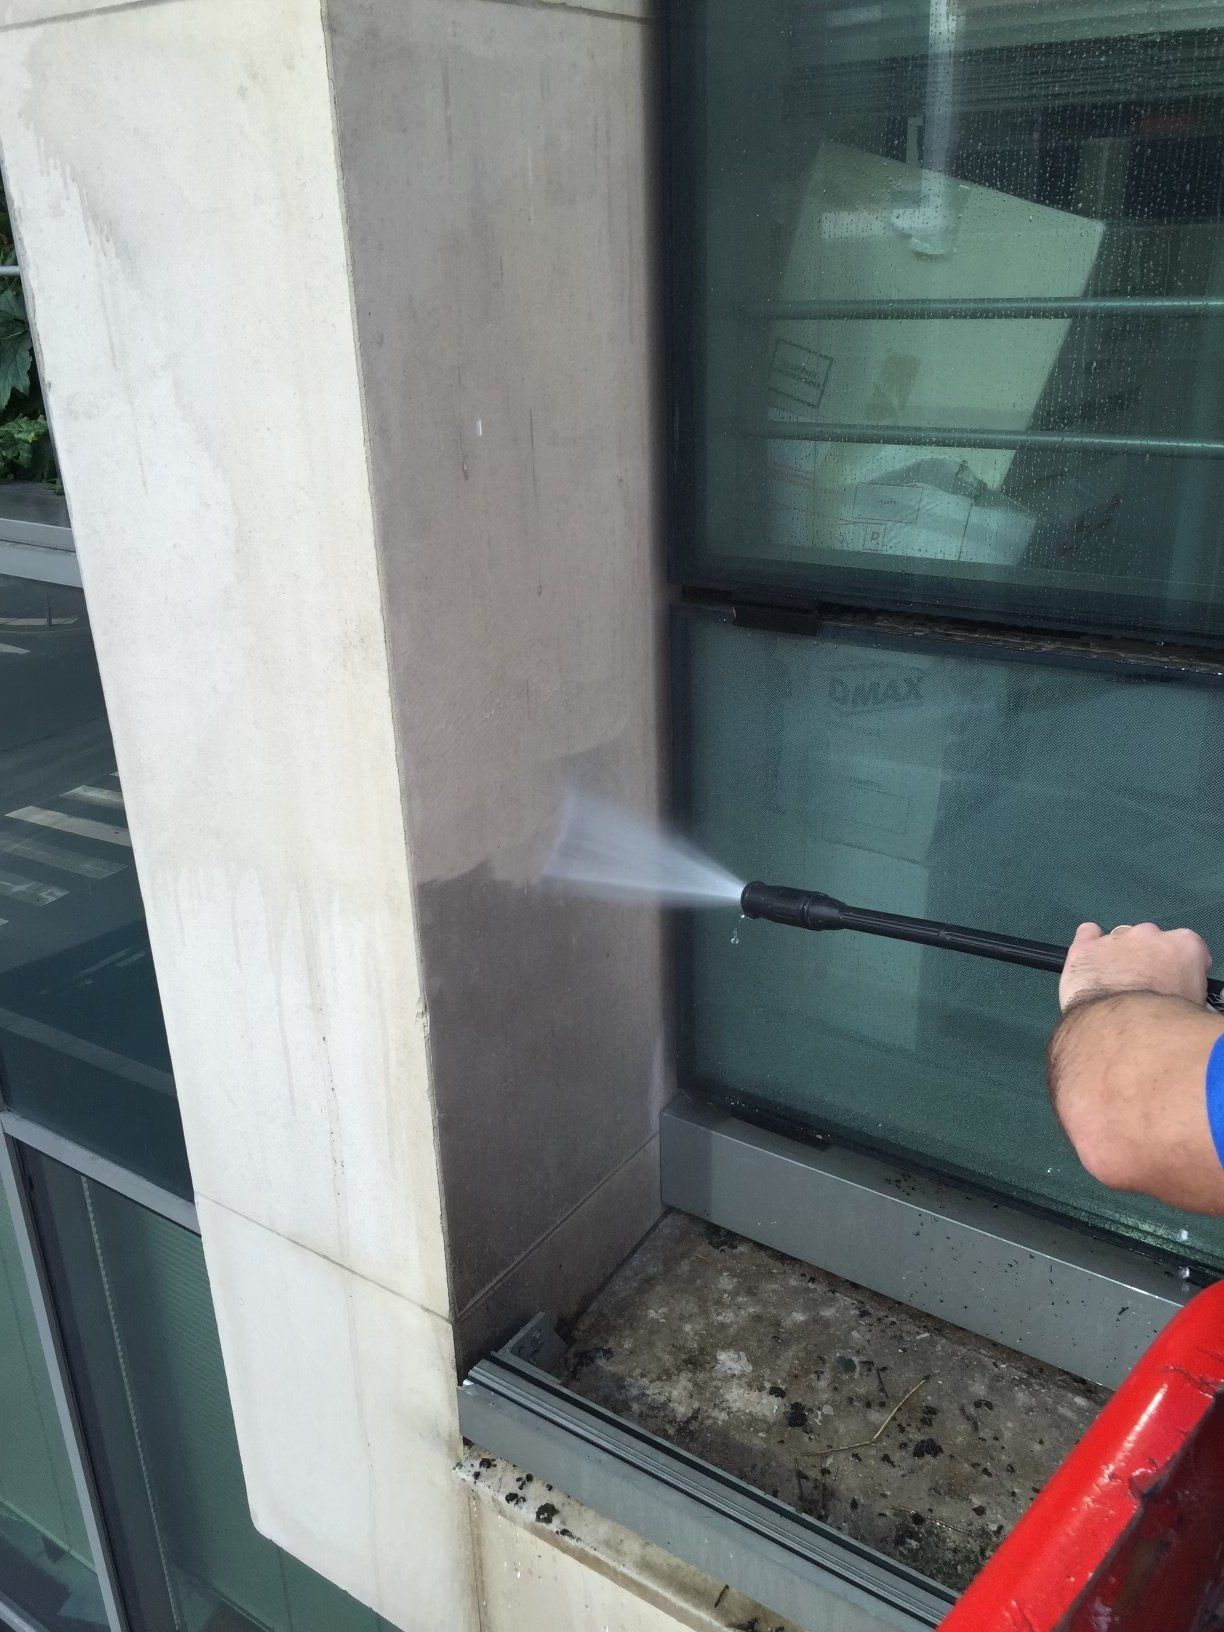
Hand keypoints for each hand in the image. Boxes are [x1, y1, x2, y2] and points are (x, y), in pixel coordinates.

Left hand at [1059, 921, 1211, 1012]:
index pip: (1188, 950)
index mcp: (1185, 946)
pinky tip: (1090, 962)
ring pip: (1120, 941)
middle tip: (1144, 992)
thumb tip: (1178, 996)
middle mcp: (1150, 934)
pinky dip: (1089, 946)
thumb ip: (1188, 989)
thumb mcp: (1196, 1008)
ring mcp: (1115, 939)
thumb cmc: (1169, 1024)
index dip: (1181, 970)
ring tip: (1115, 987)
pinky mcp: (1085, 948)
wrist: (1127, 1031)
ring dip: (1120, 959)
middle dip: (1148, 964)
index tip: (1175, 986)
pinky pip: (1087, 935)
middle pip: (1151, 944)